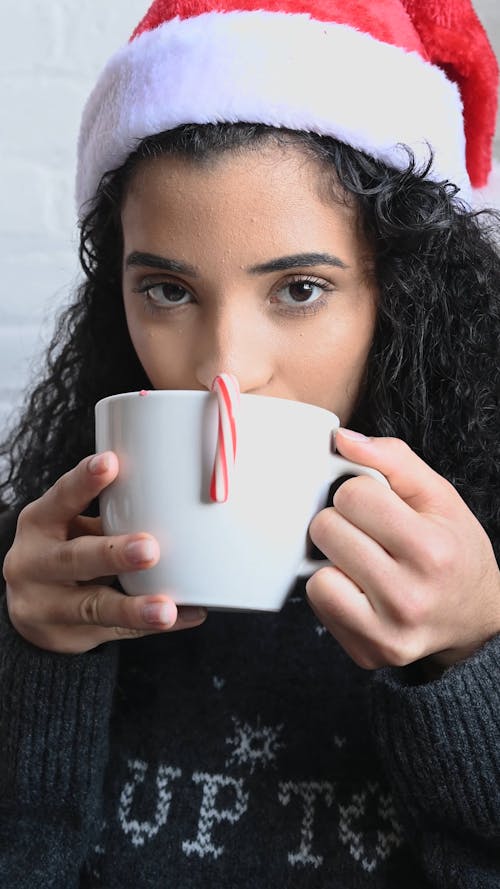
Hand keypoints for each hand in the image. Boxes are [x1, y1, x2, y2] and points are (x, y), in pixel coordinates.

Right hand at [3, 452, 206, 653]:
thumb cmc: (64, 550)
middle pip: (74, 559)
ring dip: (133, 607)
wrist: (32, 610)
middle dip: (114, 554)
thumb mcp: (71, 527)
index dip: (84, 482)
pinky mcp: (68, 636)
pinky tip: (180, 617)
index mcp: (39, 524)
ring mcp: (46, 606)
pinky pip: (115, 631)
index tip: (111, 463)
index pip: (60, 499)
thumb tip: (173, 496)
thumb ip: (109, 514)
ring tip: (166, 609)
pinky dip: (148, 624)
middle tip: (150, 549)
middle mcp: (33, 564)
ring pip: (93, 606)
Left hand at [307, 429, 499, 669]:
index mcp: (431, 551)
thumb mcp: (440, 497)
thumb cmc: (455, 550)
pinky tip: (359, 587)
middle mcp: (409, 598)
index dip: (359, 492)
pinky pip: (318, 604)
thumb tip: (341, 440)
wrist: (474, 619)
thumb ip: (393, 460)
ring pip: (315, 573)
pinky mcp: (368, 654)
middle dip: (342, 522)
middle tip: (369, 533)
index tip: (377, 505)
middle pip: (327, 529)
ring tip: (363, 560)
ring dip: (333, 559)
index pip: (352, 495)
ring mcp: (387, 633)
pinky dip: (332, 589)